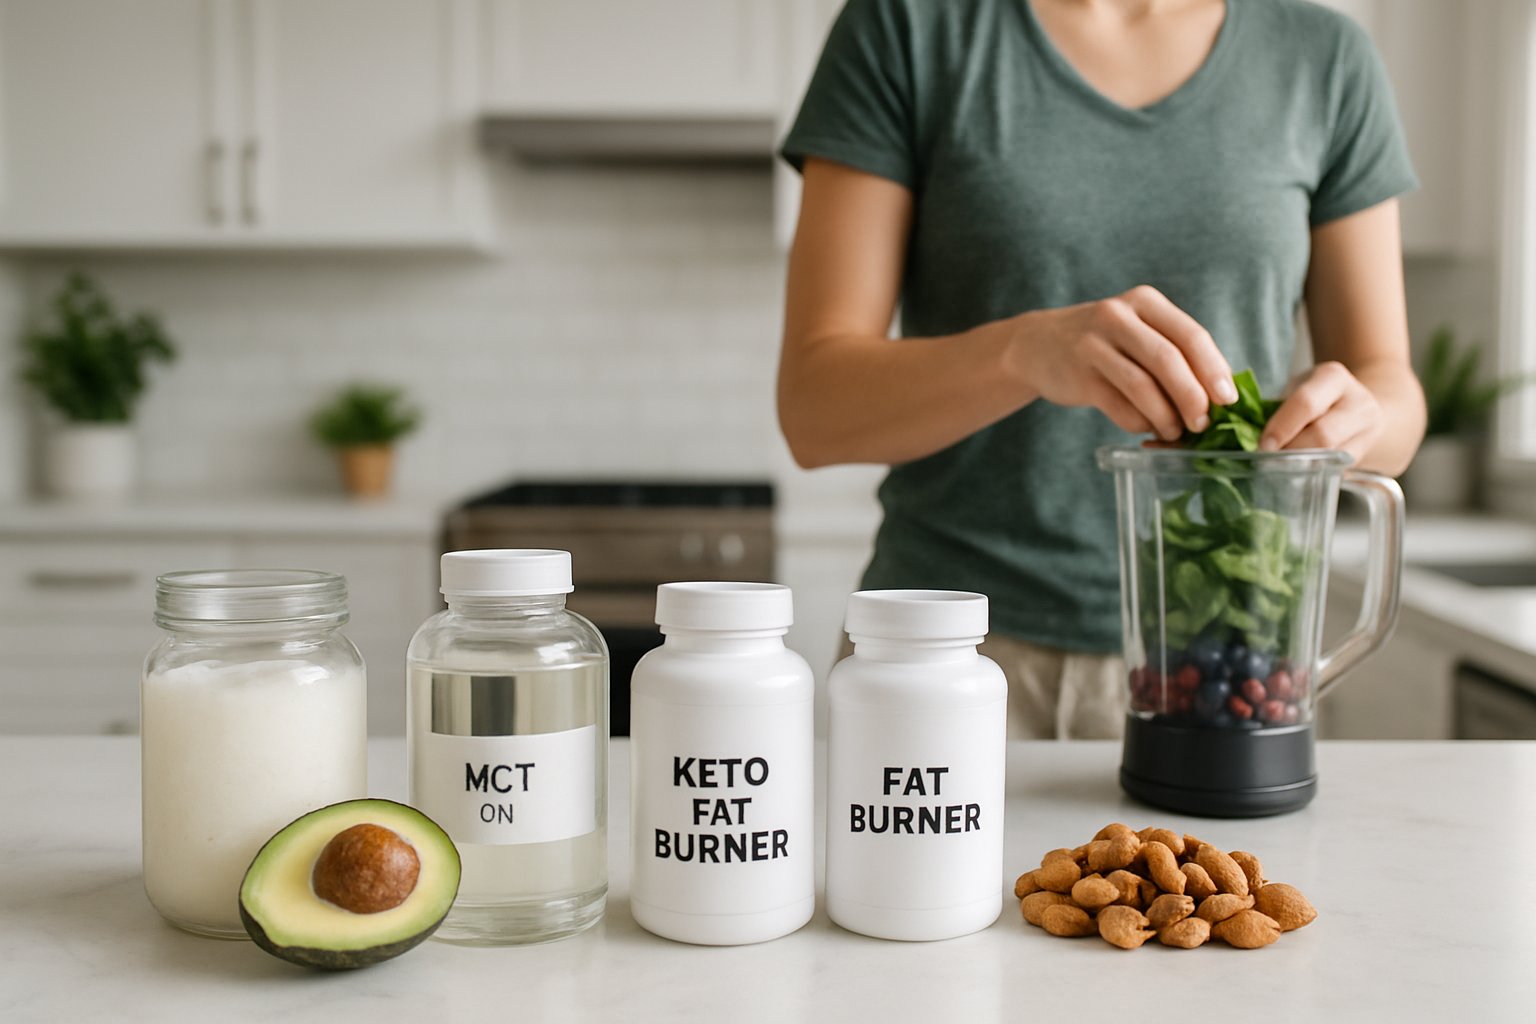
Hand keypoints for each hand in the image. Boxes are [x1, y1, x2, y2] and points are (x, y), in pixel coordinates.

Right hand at [1009, 285, 1236, 440]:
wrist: (1038, 345)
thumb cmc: (1104, 342)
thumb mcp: (1137, 329)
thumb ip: (1173, 351)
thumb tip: (1216, 396)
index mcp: (1145, 302)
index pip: (1191, 336)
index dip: (1214, 370)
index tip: (1227, 400)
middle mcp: (1118, 317)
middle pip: (1168, 361)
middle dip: (1193, 398)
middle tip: (1203, 423)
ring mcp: (1093, 345)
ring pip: (1143, 387)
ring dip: (1165, 417)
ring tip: (1174, 432)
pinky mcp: (1078, 376)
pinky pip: (1118, 406)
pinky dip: (1138, 423)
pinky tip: (1145, 426)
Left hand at [1260, 361, 1382, 461]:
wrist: (1356, 403)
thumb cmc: (1314, 396)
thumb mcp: (1297, 389)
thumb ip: (1278, 409)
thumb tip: (1247, 437)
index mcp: (1334, 378)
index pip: (1306, 404)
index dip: (1281, 428)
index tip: (1262, 445)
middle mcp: (1357, 401)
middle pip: (1322, 435)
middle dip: (1291, 451)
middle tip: (1268, 460)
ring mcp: (1367, 429)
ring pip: (1332, 456)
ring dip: (1302, 466)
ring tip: (1281, 467)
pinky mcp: (1364, 452)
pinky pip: (1336, 469)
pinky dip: (1313, 473)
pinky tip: (1299, 473)